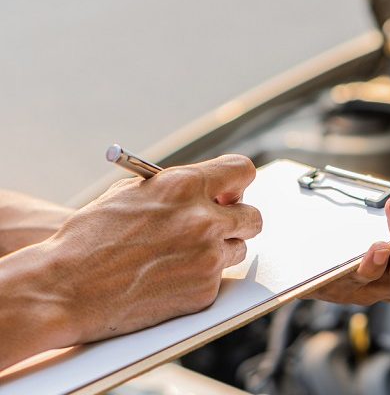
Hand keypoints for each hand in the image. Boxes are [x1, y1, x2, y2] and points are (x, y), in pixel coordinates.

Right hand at [0, 155, 261, 369]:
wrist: (64, 287)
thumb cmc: (90, 237)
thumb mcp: (132, 193)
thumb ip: (177, 188)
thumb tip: (212, 189)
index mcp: (185, 186)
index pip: (242, 171)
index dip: (237, 181)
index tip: (231, 190)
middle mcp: (204, 220)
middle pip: (253, 216)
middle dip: (238, 219)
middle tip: (222, 224)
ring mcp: (208, 258)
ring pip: (238, 249)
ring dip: (219, 250)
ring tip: (182, 254)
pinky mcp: (204, 290)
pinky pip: (218, 279)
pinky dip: (200, 278)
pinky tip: (168, 277)